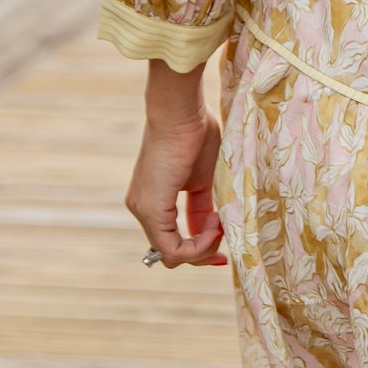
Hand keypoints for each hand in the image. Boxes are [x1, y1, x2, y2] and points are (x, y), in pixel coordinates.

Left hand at [126, 59, 226, 268]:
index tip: (225, 239)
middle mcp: (142, 208)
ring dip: (203, 247)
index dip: (201, 248)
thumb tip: (214, 227)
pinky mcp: (150, 210)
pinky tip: (215, 226)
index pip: (174, 239)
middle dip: (202, 254)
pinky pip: (171, 249)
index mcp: (154, 200)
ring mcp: (143, 210)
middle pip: (172, 252)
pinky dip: (198, 245)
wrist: (181, 112)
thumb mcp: (205, 178)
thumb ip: (204, 206)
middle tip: (224, 250)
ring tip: (221, 226)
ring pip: (171, 254)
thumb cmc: (196, 132)